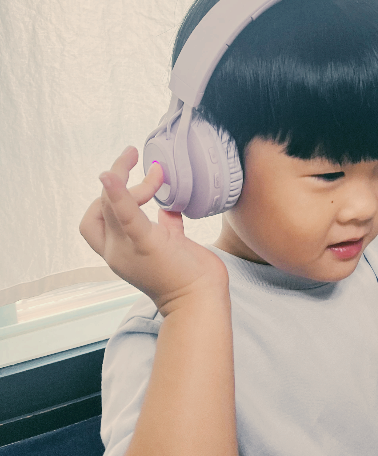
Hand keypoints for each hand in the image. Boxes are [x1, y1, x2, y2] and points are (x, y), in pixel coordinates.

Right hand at [79, 146, 228, 315]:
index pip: (98, 217)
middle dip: (115, 177)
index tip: (144, 176)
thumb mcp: (171, 244)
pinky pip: (125, 217)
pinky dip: (118, 195)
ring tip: (145, 163)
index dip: (111, 194)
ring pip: (108, 206)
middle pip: (100, 207)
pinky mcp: (147, 244)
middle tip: (131, 154)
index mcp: (120, 250)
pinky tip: (111, 175)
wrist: (201, 301)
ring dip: (125, 178)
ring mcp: (127, 250)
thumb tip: (168, 207)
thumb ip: (164, 226)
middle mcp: (116, 251)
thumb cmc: (189, 275)